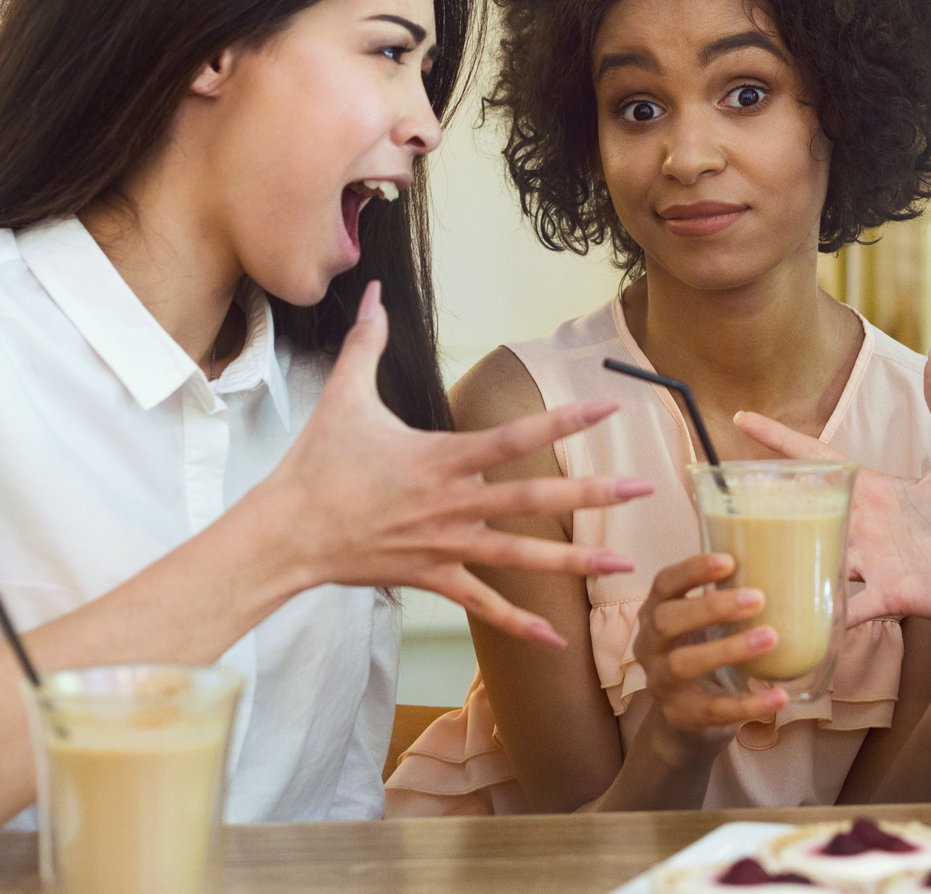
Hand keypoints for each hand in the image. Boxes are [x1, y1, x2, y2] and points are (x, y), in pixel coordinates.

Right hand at [247, 281, 652, 644]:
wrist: (287, 533)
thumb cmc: (316, 464)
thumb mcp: (342, 395)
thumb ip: (365, 341)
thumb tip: (371, 291)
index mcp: (442, 458)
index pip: (514, 437)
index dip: (562, 422)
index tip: (608, 409)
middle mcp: (453, 504)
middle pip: (534, 498)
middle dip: (592, 494)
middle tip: (643, 490)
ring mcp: (446, 546)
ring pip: (521, 558)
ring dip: (574, 563)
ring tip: (623, 565)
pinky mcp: (433, 578)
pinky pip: (483, 603)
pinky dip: (519, 623)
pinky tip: (557, 639)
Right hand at [631, 554, 788, 742]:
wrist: (688, 717)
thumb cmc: (706, 651)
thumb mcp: (708, 623)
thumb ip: (732, 599)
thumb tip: (795, 569)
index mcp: (657, 612)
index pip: (664, 583)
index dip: (692, 570)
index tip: (729, 561)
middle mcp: (650, 645)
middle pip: (667, 620)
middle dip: (712, 607)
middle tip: (758, 599)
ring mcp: (661, 682)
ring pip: (684, 664)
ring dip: (728, 649)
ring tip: (770, 638)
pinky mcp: (681, 715)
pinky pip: (713, 710)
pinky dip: (748, 704)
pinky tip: (779, 696)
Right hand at [735, 348, 930, 625]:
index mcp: (875, 491)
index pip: (818, 459)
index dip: (782, 439)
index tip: (744, 417)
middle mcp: (863, 527)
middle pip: (801, 512)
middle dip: (761, 505)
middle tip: (717, 494)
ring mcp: (872, 564)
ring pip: (812, 559)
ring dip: (781, 561)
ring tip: (736, 561)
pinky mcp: (889, 597)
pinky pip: (845, 608)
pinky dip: (821, 616)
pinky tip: (786, 619)